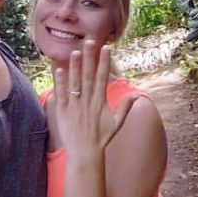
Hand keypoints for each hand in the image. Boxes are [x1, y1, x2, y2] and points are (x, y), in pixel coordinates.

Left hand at [53, 40, 139, 160]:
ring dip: (75, 67)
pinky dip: (60, 83)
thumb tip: (137, 96)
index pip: (103, 78)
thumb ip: (125, 108)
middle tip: (90, 41)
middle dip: (90, 58)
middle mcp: (88, 102)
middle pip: (89, 76)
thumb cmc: (101, 139)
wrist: (85, 155)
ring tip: (75, 52)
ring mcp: (74, 106)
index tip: (106, 48)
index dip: (104, 63)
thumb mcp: (116, 124)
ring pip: (74, 83)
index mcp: (100, 102)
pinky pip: (61, 94)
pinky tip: (60, 70)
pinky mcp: (62, 112)